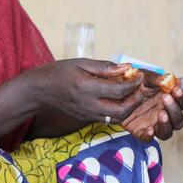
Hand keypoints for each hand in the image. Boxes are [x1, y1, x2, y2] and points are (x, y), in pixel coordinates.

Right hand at [28, 59, 145, 123]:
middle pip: (122, 110)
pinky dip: (120, 111)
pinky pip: (109, 119)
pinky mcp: (87, 119)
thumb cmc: (60, 72)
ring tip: (134, 95)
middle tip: (141, 88)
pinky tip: (123, 100)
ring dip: (130, 108)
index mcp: (87, 88)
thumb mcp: (81, 63)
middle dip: (136, 100)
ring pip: (117, 118)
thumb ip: (105, 67)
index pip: (119, 90)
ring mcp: (88, 114)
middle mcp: (88, 104)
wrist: (41, 90)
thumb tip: (127, 68)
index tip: (140, 75)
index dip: (134, 84)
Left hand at [122, 73, 182, 140]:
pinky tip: (149, 129)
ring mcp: (153, 124)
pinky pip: (148, 138)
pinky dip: (149, 136)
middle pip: (178, 120)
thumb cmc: (133, 84)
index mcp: (168, 101)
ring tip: (161, 114)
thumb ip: (155, 78)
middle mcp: (164, 114)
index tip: (176, 89)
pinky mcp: (140, 131)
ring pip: (167, 132)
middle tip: (166, 98)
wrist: (114, 93)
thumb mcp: (143, 77)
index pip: (182, 102)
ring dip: (167, 124)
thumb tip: (169, 79)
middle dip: (175, 110)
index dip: (181, 97)